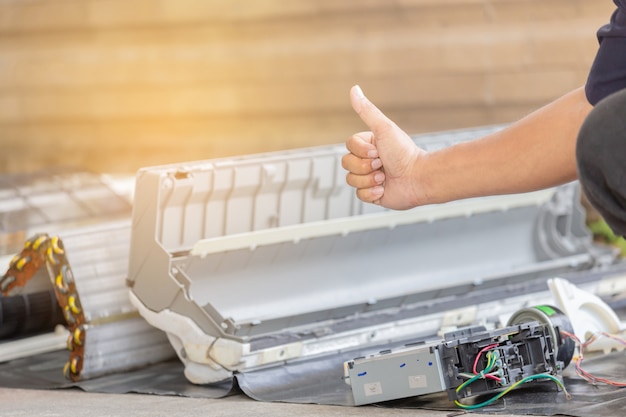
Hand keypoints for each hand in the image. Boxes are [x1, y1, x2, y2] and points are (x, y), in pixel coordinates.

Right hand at [342, 85, 425, 209]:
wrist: (418, 178)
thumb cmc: (404, 153)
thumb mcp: (383, 128)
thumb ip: (366, 110)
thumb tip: (354, 89)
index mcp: (369, 145)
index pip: (348, 146)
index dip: (361, 151)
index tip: (378, 151)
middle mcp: (367, 160)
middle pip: (346, 163)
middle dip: (364, 166)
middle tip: (382, 164)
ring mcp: (369, 177)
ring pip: (350, 180)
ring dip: (369, 179)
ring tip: (385, 177)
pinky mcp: (372, 194)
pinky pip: (358, 195)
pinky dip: (371, 193)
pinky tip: (384, 188)